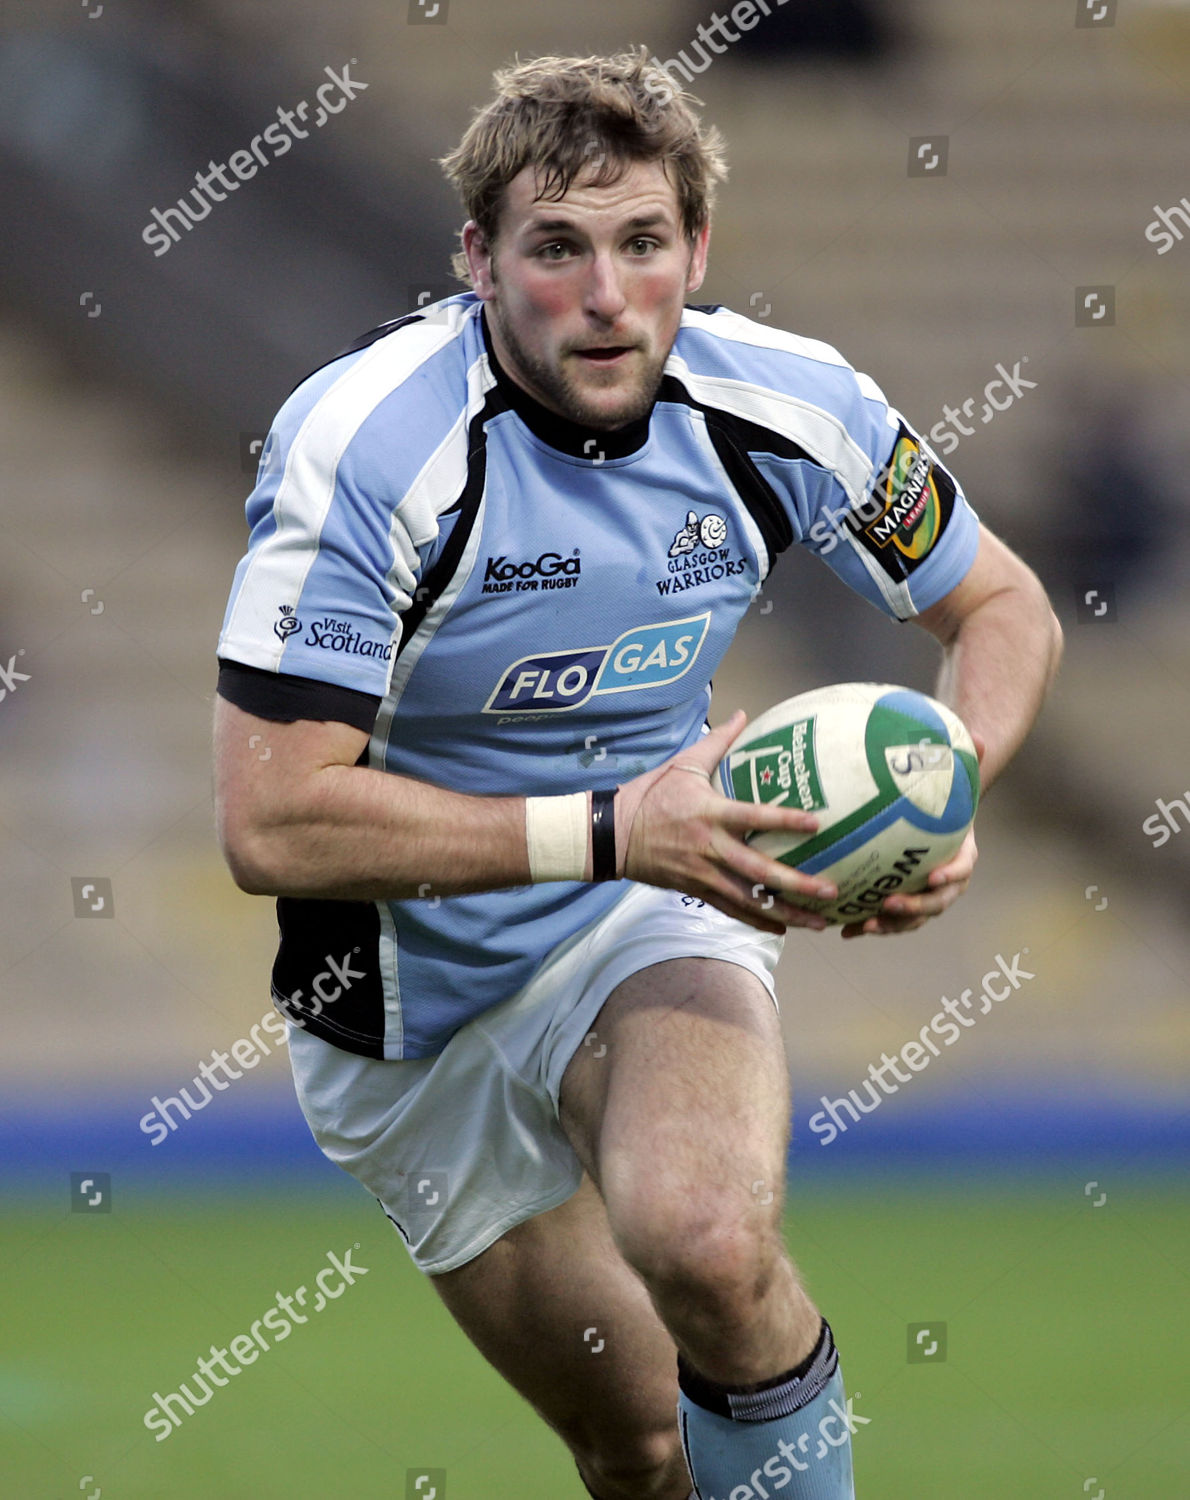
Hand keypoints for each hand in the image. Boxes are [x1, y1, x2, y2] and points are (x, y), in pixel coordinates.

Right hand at [618, 710, 838, 934]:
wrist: (612, 834)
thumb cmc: (650, 795)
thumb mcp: (682, 764)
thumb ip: (717, 742)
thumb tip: (743, 715)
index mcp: (710, 813)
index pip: (754, 816)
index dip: (785, 820)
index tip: (816, 823)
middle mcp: (710, 847)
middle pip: (759, 871)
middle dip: (797, 884)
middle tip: (830, 891)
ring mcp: (703, 873)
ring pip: (750, 900)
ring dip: (786, 913)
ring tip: (818, 922)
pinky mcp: (695, 890)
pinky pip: (731, 910)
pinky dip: (757, 921)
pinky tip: (783, 928)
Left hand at [840, 732, 985, 938]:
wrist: (938, 821)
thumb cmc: (944, 798)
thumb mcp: (953, 780)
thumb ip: (963, 761)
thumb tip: (977, 735)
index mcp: (962, 855)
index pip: (961, 869)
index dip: (950, 876)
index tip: (934, 877)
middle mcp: (946, 882)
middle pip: (936, 903)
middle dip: (914, 907)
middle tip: (890, 903)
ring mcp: (924, 897)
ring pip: (911, 918)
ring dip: (889, 925)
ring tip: (864, 926)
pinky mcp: (902, 903)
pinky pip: (888, 920)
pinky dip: (867, 924)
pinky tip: (842, 930)